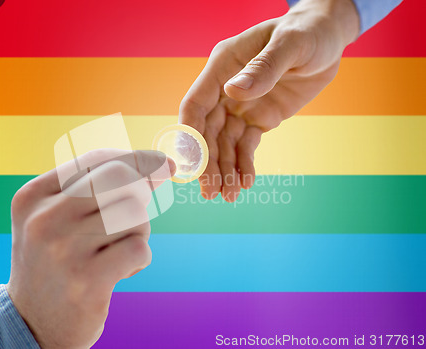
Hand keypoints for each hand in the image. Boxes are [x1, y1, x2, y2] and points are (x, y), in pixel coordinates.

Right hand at [7, 149, 174, 348]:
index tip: (162, 162)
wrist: (31, 323)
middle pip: (121, 179)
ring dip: (139, 232)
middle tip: (136, 214)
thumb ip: (96, 187)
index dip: (136, 158)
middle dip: (142, 191)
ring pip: (134, 214)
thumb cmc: (54, 261)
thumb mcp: (56, 217)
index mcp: (34, 197)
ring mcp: (64, 250)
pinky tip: (121, 271)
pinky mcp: (87, 280)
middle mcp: (44, 219)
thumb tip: (161, 163)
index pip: (96, 159)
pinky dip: (140, 258)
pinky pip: (139, 248)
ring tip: (117, 250)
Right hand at [179, 0, 358, 201]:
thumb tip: (234, 93)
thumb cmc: (306, 32)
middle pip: (207, 131)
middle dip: (208, 162)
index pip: (195, 104)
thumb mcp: (290, 45)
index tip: (191, 163)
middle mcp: (225, 90)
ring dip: (225, 170)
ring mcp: (241, 106)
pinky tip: (246, 183)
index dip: (190, 134)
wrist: (327, 39)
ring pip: (225, 143)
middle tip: (210, 191)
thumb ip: (263, 68)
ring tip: (228, 196)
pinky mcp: (259, 119)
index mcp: (222, 67)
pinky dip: (245, 165)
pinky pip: (247, 146)